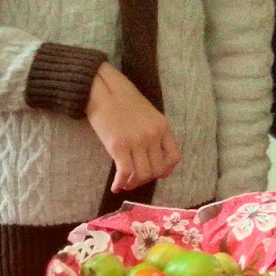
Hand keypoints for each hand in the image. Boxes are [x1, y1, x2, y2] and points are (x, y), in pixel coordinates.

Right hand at [86, 63, 180, 193]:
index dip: (165, 171)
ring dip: (133, 184)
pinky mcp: (119, 146)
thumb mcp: (146, 114)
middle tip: (135, 180)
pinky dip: (120, 183)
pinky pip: (125, 173)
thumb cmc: (121, 99)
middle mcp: (152, 135)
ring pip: (142, 175)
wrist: (101, 89)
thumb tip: (151, 154)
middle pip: (157, 170)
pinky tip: (115, 186)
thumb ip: (153, 132)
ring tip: (124, 183)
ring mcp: (136, 141)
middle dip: (145, 179)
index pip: (174, 157)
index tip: (154, 173)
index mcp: (162, 126)